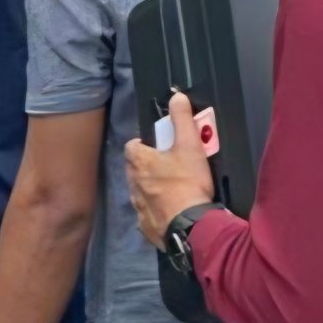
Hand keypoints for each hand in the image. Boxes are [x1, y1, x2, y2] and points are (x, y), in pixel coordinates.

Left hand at [125, 90, 215, 249]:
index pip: (131, 146)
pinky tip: (171, 211)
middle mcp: (133, 184)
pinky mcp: (146, 226)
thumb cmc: (188, 182)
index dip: (143, 144)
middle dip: (147, 167)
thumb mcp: (190, 145)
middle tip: (169, 166)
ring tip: (171, 190)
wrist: (191, 226)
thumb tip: (176, 96)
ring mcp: (138, 208)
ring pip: (139, 193)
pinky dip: (156, 211)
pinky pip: (147, 215)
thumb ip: (182, 119)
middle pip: (134, 170)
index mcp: (140, 162)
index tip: (158, 145)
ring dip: (150, 189)